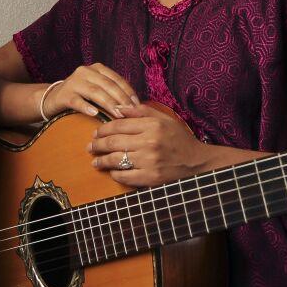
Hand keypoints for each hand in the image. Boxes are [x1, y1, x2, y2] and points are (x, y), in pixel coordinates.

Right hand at [44, 63, 139, 119]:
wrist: (53, 99)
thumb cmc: (81, 96)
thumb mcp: (97, 89)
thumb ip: (112, 92)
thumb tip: (135, 105)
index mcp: (97, 69)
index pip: (117, 79)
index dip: (128, 92)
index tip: (138, 105)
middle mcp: (85, 71)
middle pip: (108, 85)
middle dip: (121, 99)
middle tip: (131, 112)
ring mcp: (74, 82)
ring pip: (95, 92)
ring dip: (108, 104)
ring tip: (118, 114)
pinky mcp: (64, 94)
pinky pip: (77, 101)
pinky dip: (86, 107)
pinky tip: (95, 114)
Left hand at [87, 103, 211, 186]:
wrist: (197, 162)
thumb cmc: (179, 139)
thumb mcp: (164, 119)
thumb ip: (140, 111)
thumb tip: (118, 107)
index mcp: (152, 125)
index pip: (118, 125)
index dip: (103, 129)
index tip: (96, 133)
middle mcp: (149, 142)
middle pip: (113, 142)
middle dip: (97, 145)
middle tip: (90, 147)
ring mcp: (149, 162)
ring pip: (116, 160)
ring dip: (102, 161)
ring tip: (95, 162)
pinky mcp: (150, 178)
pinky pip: (124, 176)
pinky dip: (115, 174)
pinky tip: (112, 172)